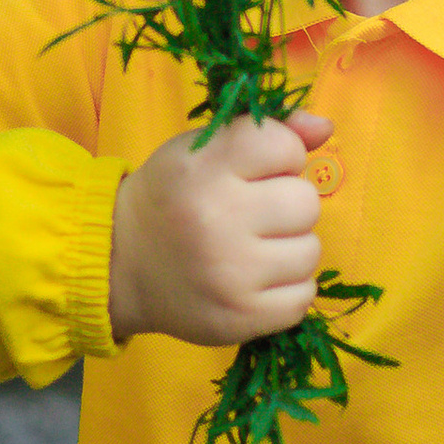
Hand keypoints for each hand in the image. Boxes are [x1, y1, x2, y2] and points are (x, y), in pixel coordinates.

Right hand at [108, 113, 327, 346]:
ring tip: (251, 249)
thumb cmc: (171, 198)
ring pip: (310, 250)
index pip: (285, 146)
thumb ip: (263, 131)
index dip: (280, 156)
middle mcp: (217, 219)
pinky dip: (286, 288)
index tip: (253, 171)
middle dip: (286, 204)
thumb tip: (324, 127)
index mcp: (202, 168)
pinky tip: (254, 280)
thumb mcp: (201, 149)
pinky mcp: (242, 317)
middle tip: (252, 214)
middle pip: (306, 201)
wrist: (120, 265)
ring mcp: (231, 273)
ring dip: (289, 248)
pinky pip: (304, 296)